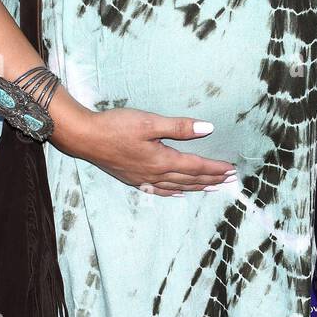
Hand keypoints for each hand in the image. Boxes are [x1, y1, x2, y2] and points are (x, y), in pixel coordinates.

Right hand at [71, 107, 236, 196]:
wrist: (85, 137)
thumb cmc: (116, 126)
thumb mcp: (150, 122)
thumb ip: (179, 127)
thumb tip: (208, 128)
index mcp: (162, 160)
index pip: (196, 166)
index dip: (215, 168)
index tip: (231, 169)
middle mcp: (155, 174)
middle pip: (189, 180)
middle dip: (211, 180)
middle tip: (229, 180)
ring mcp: (143, 179)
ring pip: (176, 187)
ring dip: (196, 187)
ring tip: (212, 188)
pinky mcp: (132, 178)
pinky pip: (158, 191)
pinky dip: (172, 193)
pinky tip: (178, 193)